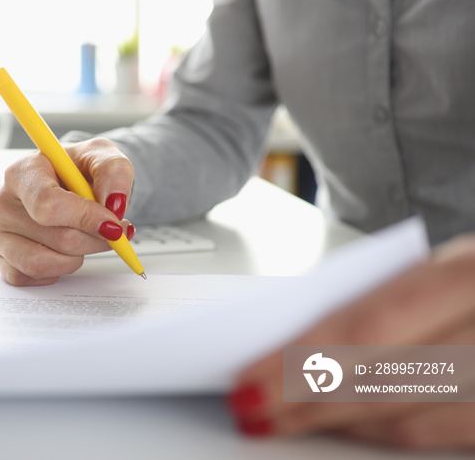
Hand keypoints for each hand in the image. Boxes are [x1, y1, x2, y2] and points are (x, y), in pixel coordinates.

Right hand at [0, 137, 134, 285]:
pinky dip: (55, 271)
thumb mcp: (102, 155)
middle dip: (94, 240)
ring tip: (85, 241)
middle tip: (111, 232)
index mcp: (23, 173)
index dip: (86, 218)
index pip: (48, 203)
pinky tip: (63, 253)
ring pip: (41, 263)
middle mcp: (2, 203)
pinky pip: (28, 278)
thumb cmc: (77, 169)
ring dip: (75, 258)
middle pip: (57, 238)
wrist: (65, 182)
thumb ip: (113, 171)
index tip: (112, 223)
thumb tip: (114, 205)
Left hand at [227, 235, 474, 449]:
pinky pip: (433, 434)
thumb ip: (367, 301)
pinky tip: (336, 425)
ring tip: (279, 419)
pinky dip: (375, 431)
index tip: (249, 382)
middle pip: (384, 378)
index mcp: (465, 274)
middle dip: (304, 399)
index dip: (301, 361)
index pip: (367, 325)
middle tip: (253, 408)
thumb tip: (283, 343)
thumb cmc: (458, 282)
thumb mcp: (420, 268)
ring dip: (332, 420)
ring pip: (404, 414)